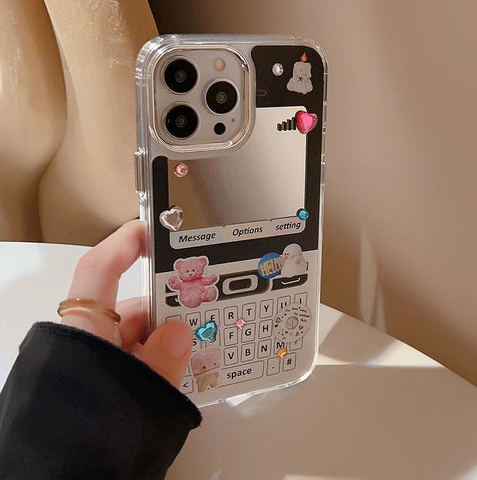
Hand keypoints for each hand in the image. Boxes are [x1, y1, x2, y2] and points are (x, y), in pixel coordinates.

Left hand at [61, 220, 191, 388]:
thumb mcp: (133, 399)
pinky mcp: (100, 380)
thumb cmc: (83, 438)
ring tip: (201, 354)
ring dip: (165, 344)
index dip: (125, 242)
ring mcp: (95, 361)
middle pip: (131, 309)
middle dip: (167, 313)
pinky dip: (156, 362)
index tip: (154, 228)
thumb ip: (160, 366)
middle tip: (203, 314)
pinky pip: (134, 359)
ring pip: (136, 337)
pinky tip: (183, 373)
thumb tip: (179, 333)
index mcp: (85, 334)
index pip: (100, 269)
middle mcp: (88, 341)